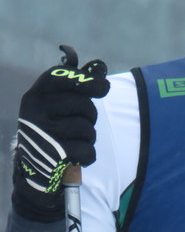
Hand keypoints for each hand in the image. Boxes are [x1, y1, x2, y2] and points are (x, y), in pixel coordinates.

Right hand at [12, 45, 109, 220]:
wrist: (35, 167)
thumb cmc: (56, 124)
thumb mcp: (61, 100)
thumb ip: (80, 81)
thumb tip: (100, 65)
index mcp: (37, 94)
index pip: (63, 76)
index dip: (88, 80)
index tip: (104, 88)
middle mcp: (34, 111)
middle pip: (83, 105)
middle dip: (90, 115)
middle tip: (80, 122)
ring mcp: (41, 134)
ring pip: (87, 128)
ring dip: (88, 136)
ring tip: (73, 140)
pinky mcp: (52, 158)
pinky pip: (88, 151)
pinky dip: (88, 155)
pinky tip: (75, 156)